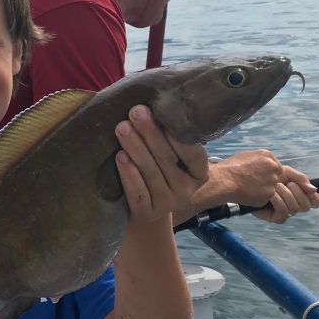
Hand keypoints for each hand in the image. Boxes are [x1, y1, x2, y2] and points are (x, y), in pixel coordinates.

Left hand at [115, 105, 208, 224]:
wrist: (146, 210)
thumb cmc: (158, 171)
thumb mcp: (171, 157)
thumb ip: (167, 137)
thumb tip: (150, 105)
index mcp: (198, 172)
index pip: (193, 152)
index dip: (177, 134)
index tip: (163, 112)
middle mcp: (186, 189)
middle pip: (167, 159)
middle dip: (150, 133)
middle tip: (136, 112)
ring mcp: (168, 203)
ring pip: (150, 172)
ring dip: (135, 148)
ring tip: (122, 128)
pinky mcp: (148, 213)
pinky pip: (137, 192)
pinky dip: (128, 174)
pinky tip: (119, 157)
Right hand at [209, 149, 283, 207]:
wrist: (223, 180)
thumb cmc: (229, 168)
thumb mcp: (244, 156)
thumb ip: (258, 160)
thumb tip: (261, 165)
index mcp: (267, 155)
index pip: (276, 166)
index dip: (267, 173)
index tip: (258, 177)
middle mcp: (273, 167)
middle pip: (276, 177)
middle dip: (266, 182)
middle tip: (252, 184)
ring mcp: (272, 181)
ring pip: (271, 188)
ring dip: (262, 191)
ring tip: (247, 189)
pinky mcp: (269, 194)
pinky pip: (266, 198)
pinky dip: (258, 199)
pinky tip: (247, 195)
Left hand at [253, 165, 318, 222]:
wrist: (246, 179)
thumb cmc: (264, 174)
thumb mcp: (285, 171)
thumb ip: (301, 179)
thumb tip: (314, 189)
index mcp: (298, 194)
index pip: (315, 202)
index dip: (314, 197)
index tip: (308, 189)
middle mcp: (293, 205)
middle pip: (306, 206)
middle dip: (297, 192)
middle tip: (286, 183)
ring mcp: (284, 212)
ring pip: (295, 208)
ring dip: (286, 194)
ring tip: (275, 186)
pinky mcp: (274, 217)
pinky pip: (284, 212)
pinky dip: (278, 201)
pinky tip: (271, 195)